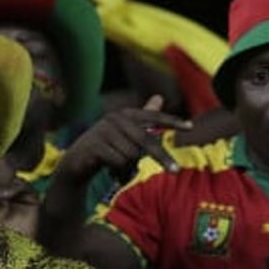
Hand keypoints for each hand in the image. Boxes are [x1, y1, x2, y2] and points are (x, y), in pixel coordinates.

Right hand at [57, 94, 191, 181]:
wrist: (78, 161)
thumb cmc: (107, 146)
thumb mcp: (127, 133)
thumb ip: (144, 118)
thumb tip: (159, 97)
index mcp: (126, 114)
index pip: (153, 116)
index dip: (172, 122)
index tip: (191, 126)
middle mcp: (115, 118)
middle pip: (146, 140)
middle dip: (161, 157)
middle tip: (175, 171)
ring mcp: (103, 130)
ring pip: (131, 155)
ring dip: (128, 166)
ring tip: (116, 164)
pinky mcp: (94, 144)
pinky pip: (118, 161)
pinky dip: (117, 170)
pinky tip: (106, 166)